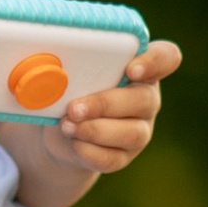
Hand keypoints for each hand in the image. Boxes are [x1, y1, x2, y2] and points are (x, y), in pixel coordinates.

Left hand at [50, 38, 181, 176]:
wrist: (62, 129)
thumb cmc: (71, 87)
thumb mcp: (70, 70)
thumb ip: (69, 59)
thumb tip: (40, 48)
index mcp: (140, 67)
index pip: (167, 58)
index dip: (155, 62)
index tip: (131, 69)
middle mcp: (146, 98)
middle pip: (144, 100)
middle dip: (106, 104)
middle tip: (74, 107)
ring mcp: (139, 130)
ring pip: (131, 133)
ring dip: (96, 130)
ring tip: (68, 125)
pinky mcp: (123, 156)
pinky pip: (112, 158)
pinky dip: (89, 151)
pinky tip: (73, 142)